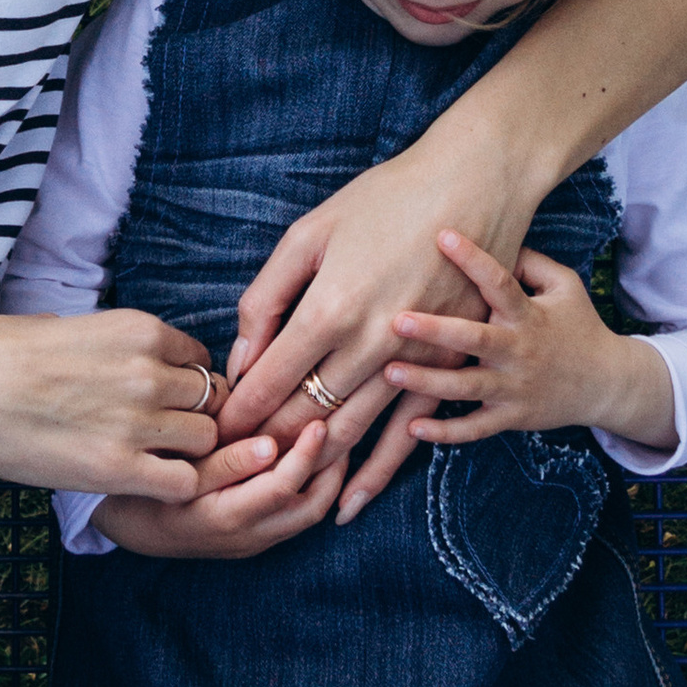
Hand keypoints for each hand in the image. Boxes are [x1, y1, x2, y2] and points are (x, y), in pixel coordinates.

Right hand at [0, 307, 224, 503]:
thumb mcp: (69, 327)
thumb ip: (110, 345)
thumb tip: (117, 357)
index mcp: (139, 330)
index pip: (201, 360)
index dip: (187, 386)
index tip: (166, 403)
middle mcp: (148, 371)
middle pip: (213, 400)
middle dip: (195, 420)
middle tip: (164, 438)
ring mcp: (137, 420)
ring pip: (206, 440)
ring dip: (186, 454)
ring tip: (150, 462)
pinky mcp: (118, 467)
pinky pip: (183, 483)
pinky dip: (172, 488)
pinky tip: (140, 485)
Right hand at [95, 417, 345, 559]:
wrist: (132, 530)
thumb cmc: (148, 490)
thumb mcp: (179, 473)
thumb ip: (225, 461)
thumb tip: (272, 444)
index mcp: (228, 519)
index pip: (284, 488)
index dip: (306, 454)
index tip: (319, 419)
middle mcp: (249, 537)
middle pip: (311, 508)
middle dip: (333, 468)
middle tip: (342, 425)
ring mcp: (255, 541)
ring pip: (308, 513)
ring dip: (327, 477)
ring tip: (334, 436)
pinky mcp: (256, 537)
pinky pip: (295, 513)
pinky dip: (311, 485)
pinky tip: (311, 454)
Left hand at [216, 113, 547, 519]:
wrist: (472, 187)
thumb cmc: (384, 200)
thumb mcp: (310, 233)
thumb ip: (267, 298)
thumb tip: (242, 357)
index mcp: (329, 308)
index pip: (269, 383)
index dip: (237, 414)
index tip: (214, 434)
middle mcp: (371, 345)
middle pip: (305, 416)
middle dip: (265, 445)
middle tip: (234, 467)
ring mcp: (413, 363)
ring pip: (351, 433)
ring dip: (310, 463)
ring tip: (276, 486)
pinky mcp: (446, 368)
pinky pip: (406, 435)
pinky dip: (375, 472)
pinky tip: (349, 499)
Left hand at [384, 235, 676, 456]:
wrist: (608, 384)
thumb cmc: (579, 325)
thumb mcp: (565, 285)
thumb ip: (531, 261)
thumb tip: (496, 236)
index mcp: (529, 315)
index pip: (500, 283)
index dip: (473, 259)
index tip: (442, 235)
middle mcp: (519, 352)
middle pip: (474, 340)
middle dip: (434, 331)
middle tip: (397, 320)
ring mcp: (514, 388)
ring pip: (466, 388)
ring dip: (427, 382)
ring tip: (389, 372)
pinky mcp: (511, 417)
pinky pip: (475, 429)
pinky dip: (445, 433)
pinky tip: (412, 427)